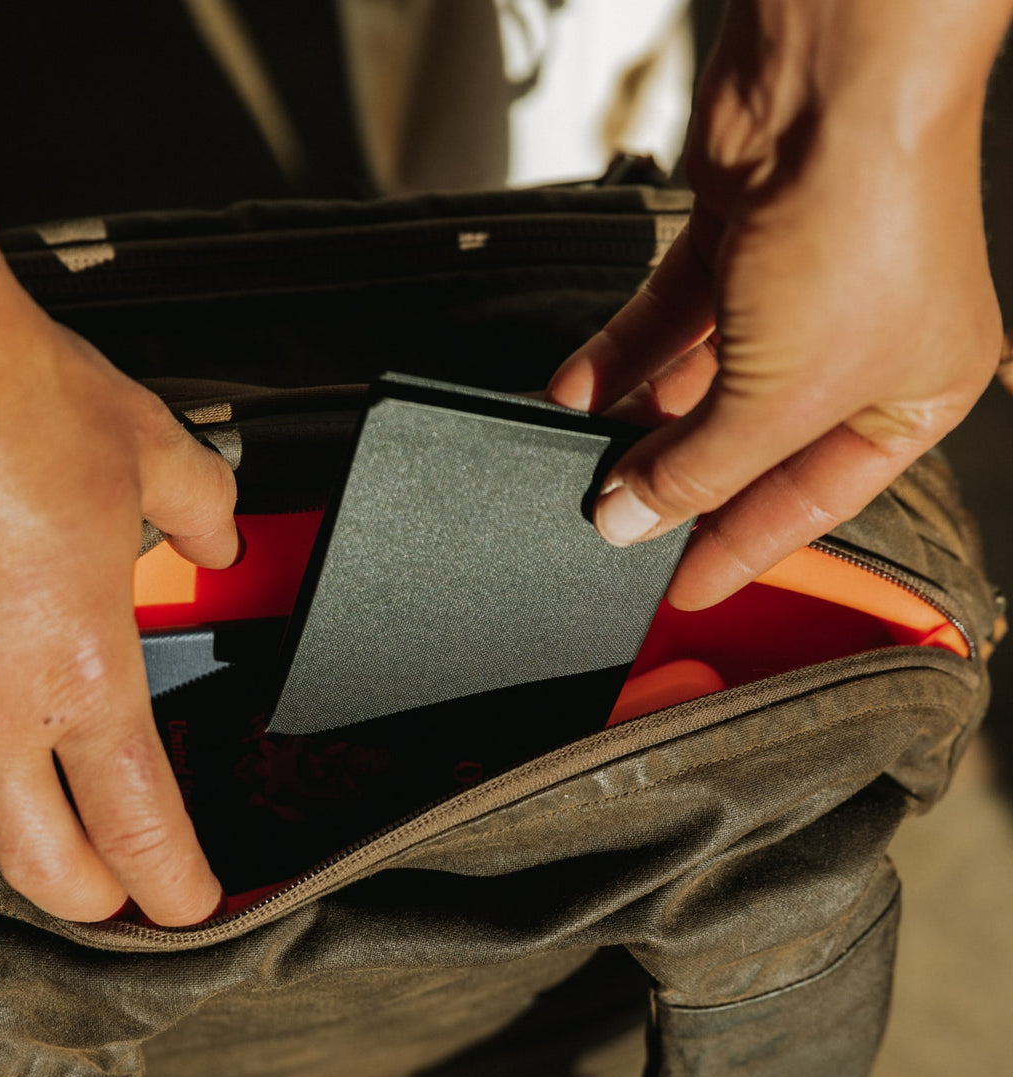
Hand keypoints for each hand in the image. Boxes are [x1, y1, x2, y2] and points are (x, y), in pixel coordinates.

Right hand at [0, 285, 236, 924]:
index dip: (169, 883)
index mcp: (78, 668)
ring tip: (39, 838)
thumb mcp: (157, 455)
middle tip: (118, 894)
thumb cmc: (13, 396)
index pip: (136, 822)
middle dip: (88, 894)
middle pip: (36, 858)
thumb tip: (213, 540)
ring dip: (5, 840)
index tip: (187, 904)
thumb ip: (202, 517)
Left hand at [549, 0, 1006, 608]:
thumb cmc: (864, 228)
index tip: (681, 589)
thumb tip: (630, 522)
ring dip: (635, 421)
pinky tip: (571, 394)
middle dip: (677, 481)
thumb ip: (697, 470)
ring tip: (581, 462)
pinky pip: (663, 322)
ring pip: (697, 381)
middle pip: (747, 441)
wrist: (835, 80)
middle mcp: (856, 345)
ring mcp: (791, 289)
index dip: (742, 550)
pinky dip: (618, 357)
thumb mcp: (779, 396)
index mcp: (911, 396)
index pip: (812, 500)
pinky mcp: (732, 243)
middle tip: (613, 524)